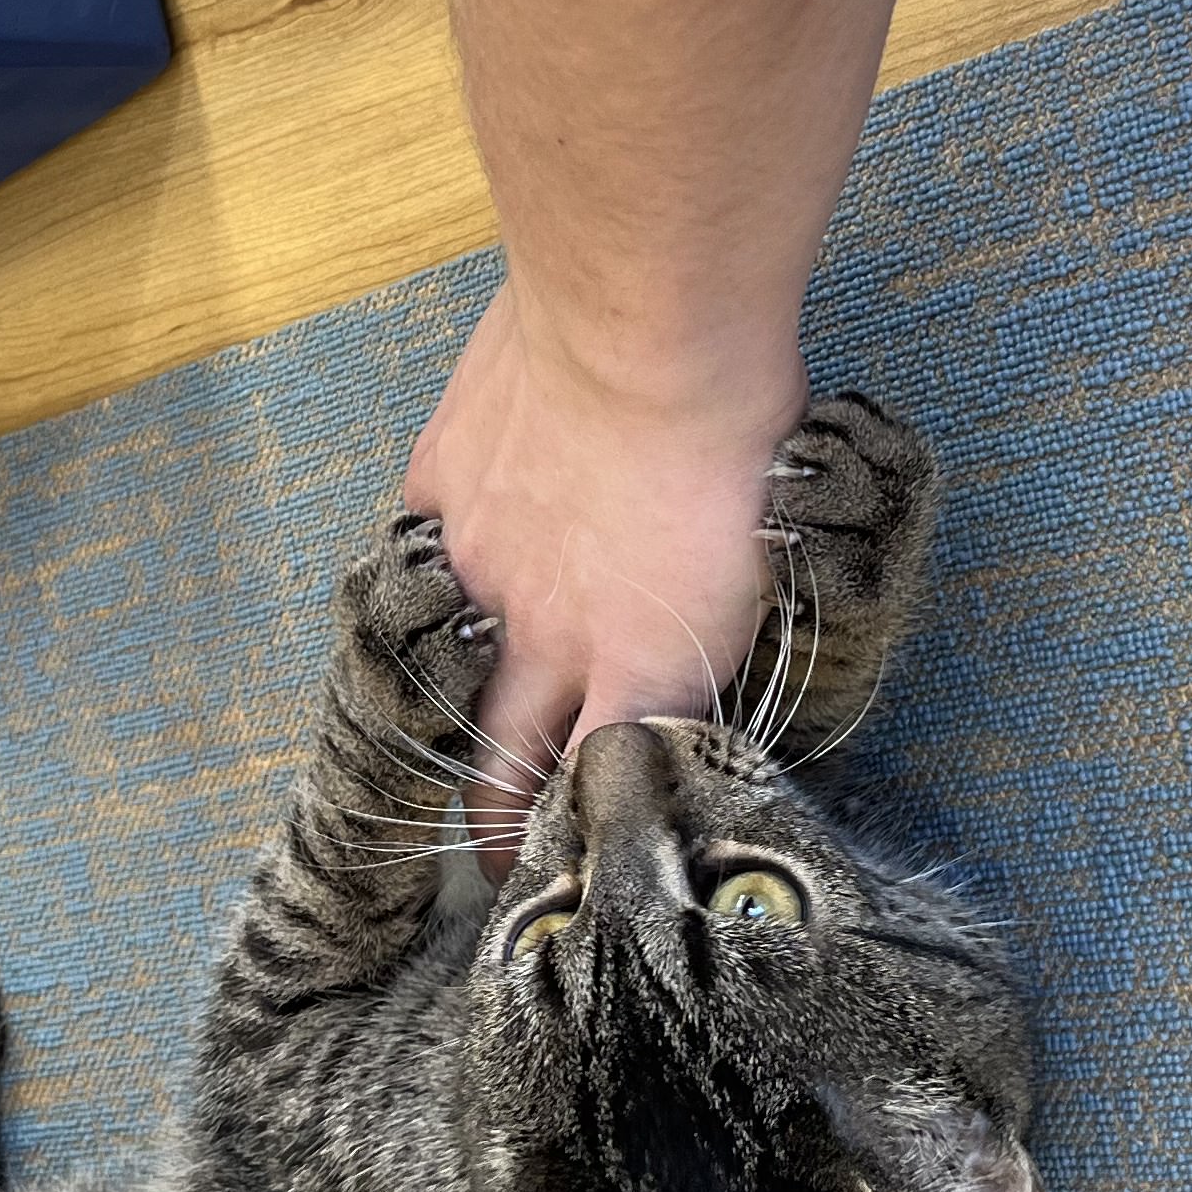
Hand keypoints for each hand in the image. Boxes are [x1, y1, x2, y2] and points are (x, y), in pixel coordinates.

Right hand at [403, 279, 807, 850]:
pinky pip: (426, 547)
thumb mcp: (764, 559)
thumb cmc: (737, 430)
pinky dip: (438, 565)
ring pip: (449, 666)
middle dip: (496, 824)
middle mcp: (549, 638)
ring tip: (453, 735)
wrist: (646, 325)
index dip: (584, 835)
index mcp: (644, 667)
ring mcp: (480, 565)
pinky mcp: (443, 486)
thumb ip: (712, 631)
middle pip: (504, 761)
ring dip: (456, 708)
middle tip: (490, 861)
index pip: (603, 787)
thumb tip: (695, 668)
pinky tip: (450, 564)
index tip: (578, 866)